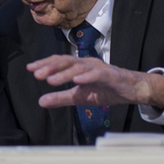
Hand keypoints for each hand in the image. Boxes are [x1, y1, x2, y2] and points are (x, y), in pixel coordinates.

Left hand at [27, 54, 163, 109]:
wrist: (133, 90)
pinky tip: (77, 80)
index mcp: (79, 67)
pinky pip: (97, 74)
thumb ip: (61, 98)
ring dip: (63, 73)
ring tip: (50, 80)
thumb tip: (41, 101)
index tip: (29, 68)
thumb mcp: (80, 97)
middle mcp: (87, 64)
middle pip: (66, 61)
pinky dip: (86, 76)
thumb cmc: (106, 90)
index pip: (59, 62)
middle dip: (50, 67)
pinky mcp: (111, 76)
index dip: (44, 64)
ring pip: (79, 67)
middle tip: (36, 74)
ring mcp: (99, 68)